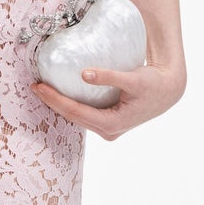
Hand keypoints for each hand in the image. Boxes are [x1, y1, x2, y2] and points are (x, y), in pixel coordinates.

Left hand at [31, 55, 185, 138]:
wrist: (168, 92)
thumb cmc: (153, 84)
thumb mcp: (133, 79)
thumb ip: (109, 76)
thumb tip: (85, 73)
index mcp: (112, 124)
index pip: (75, 112)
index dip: (55, 99)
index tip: (39, 87)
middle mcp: (108, 131)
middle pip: (72, 117)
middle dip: (52, 102)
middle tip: (34, 86)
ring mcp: (107, 129)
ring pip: (76, 118)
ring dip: (59, 104)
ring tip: (43, 89)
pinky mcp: (108, 123)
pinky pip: (84, 114)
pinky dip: (71, 104)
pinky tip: (60, 93)